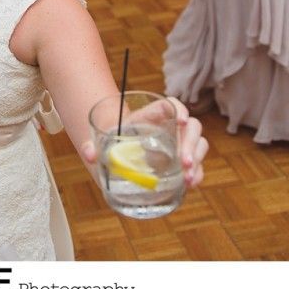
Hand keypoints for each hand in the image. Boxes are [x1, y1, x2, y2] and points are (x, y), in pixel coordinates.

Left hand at [80, 96, 207, 188]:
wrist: (120, 151)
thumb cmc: (113, 140)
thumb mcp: (102, 140)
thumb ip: (93, 145)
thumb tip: (89, 153)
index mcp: (152, 116)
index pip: (170, 105)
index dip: (178, 109)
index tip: (181, 120)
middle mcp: (171, 127)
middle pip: (191, 126)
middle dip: (191, 142)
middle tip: (184, 161)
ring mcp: (180, 144)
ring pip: (199, 144)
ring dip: (197, 159)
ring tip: (187, 177)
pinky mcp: (183, 162)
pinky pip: (198, 164)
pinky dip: (197, 173)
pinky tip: (190, 184)